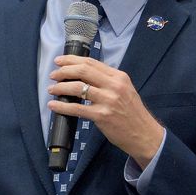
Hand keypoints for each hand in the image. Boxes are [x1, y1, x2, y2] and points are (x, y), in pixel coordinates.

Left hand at [47, 56, 164, 167]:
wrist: (143, 134)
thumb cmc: (132, 113)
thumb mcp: (124, 90)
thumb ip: (108, 81)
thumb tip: (83, 74)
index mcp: (119, 77)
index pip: (91, 63)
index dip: (72, 60)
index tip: (59, 61)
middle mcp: (114, 86)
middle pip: (83, 71)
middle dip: (64, 71)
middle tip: (53, 75)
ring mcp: (108, 100)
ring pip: (77, 88)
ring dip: (60, 87)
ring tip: (52, 89)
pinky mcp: (102, 116)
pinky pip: (76, 108)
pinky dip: (62, 106)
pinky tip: (53, 105)